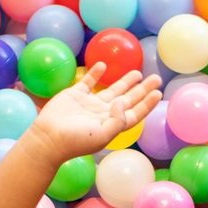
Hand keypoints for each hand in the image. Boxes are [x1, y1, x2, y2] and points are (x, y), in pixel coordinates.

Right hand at [27, 64, 162, 162]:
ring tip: (138, 73)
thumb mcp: (101, 135)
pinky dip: (95, 73)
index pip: (134, 113)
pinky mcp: (75, 95)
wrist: (48, 138)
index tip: (158, 93)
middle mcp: (104, 113)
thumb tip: (122, 102)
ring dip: (125, 81)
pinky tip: (103, 65)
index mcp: (112, 124)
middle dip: (142, 89)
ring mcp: (90, 103)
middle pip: (127, 99)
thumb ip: (117, 120)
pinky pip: (88, 81)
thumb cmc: (75, 141)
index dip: (147, 103)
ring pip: (112, 89)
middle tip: (156, 78)